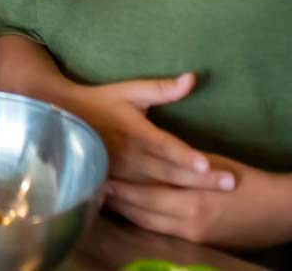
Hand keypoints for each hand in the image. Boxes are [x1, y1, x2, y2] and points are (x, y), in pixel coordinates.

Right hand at [57, 73, 234, 190]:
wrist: (60, 117)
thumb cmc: (99, 102)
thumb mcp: (129, 91)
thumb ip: (162, 89)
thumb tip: (192, 78)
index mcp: (135, 130)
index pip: (165, 145)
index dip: (185, 155)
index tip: (207, 164)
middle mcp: (129, 154)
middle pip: (169, 170)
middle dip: (200, 178)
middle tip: (231, 184)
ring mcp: (120, 173)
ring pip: (157, 188)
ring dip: (186, 193)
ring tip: (216, 199)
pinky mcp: (113, 184)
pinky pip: (141, 198)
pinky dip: (163, 205)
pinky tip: (184, 212)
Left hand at [105, 154, 291, 248]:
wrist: (282, 212)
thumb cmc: (250, 181)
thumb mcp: (214, 165)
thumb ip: (184, 166)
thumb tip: (155, 158)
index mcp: (192, 201)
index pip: (145, 195)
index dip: (120, 187)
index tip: (99, 173)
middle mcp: (187, 224)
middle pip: (141, 214)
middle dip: (117, 202)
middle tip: (93, 187)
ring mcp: (192, 238)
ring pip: (148, 226)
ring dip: (127, 214)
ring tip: (105, 200)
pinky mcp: (197, 245)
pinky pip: (162, 233)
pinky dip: (144, 223)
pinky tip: (132, 214)